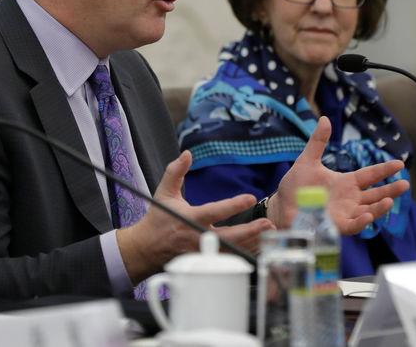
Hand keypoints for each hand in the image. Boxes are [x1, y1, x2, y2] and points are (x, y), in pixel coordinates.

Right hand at [117, 151, 272, 282]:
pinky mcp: (204, 262)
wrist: (146, 249)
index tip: (250, 197)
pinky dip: (244, 254)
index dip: (234, 205)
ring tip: (268, 234)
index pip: (215, 211)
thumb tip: (187, 154)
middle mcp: (197, 237)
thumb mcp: (164, 192)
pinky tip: (258, 247)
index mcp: (189, 218)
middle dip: (249, 231)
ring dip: (251, 243)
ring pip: (231, 251)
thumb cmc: (158, 219)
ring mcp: (201, 253)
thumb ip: (175, 171)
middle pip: (228, 237)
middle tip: (267, 223)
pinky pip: (228, 260)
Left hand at [266, 117, 409, 234]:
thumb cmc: (296, 185)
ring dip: (379, 207)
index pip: (370, 175)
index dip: (384, 170)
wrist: (282, 204)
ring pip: (368, 210)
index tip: (400, 164)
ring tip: (389, 201)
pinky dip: (361, 222)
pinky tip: (367, 215)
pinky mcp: (336, 225)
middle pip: (375, 194)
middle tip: (405, 184)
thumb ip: (318, 141)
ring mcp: (345, 213)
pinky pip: (352, 225)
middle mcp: (350, 198)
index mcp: (346, 182)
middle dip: (390, 190)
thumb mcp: (308, 160)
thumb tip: (324, 119)